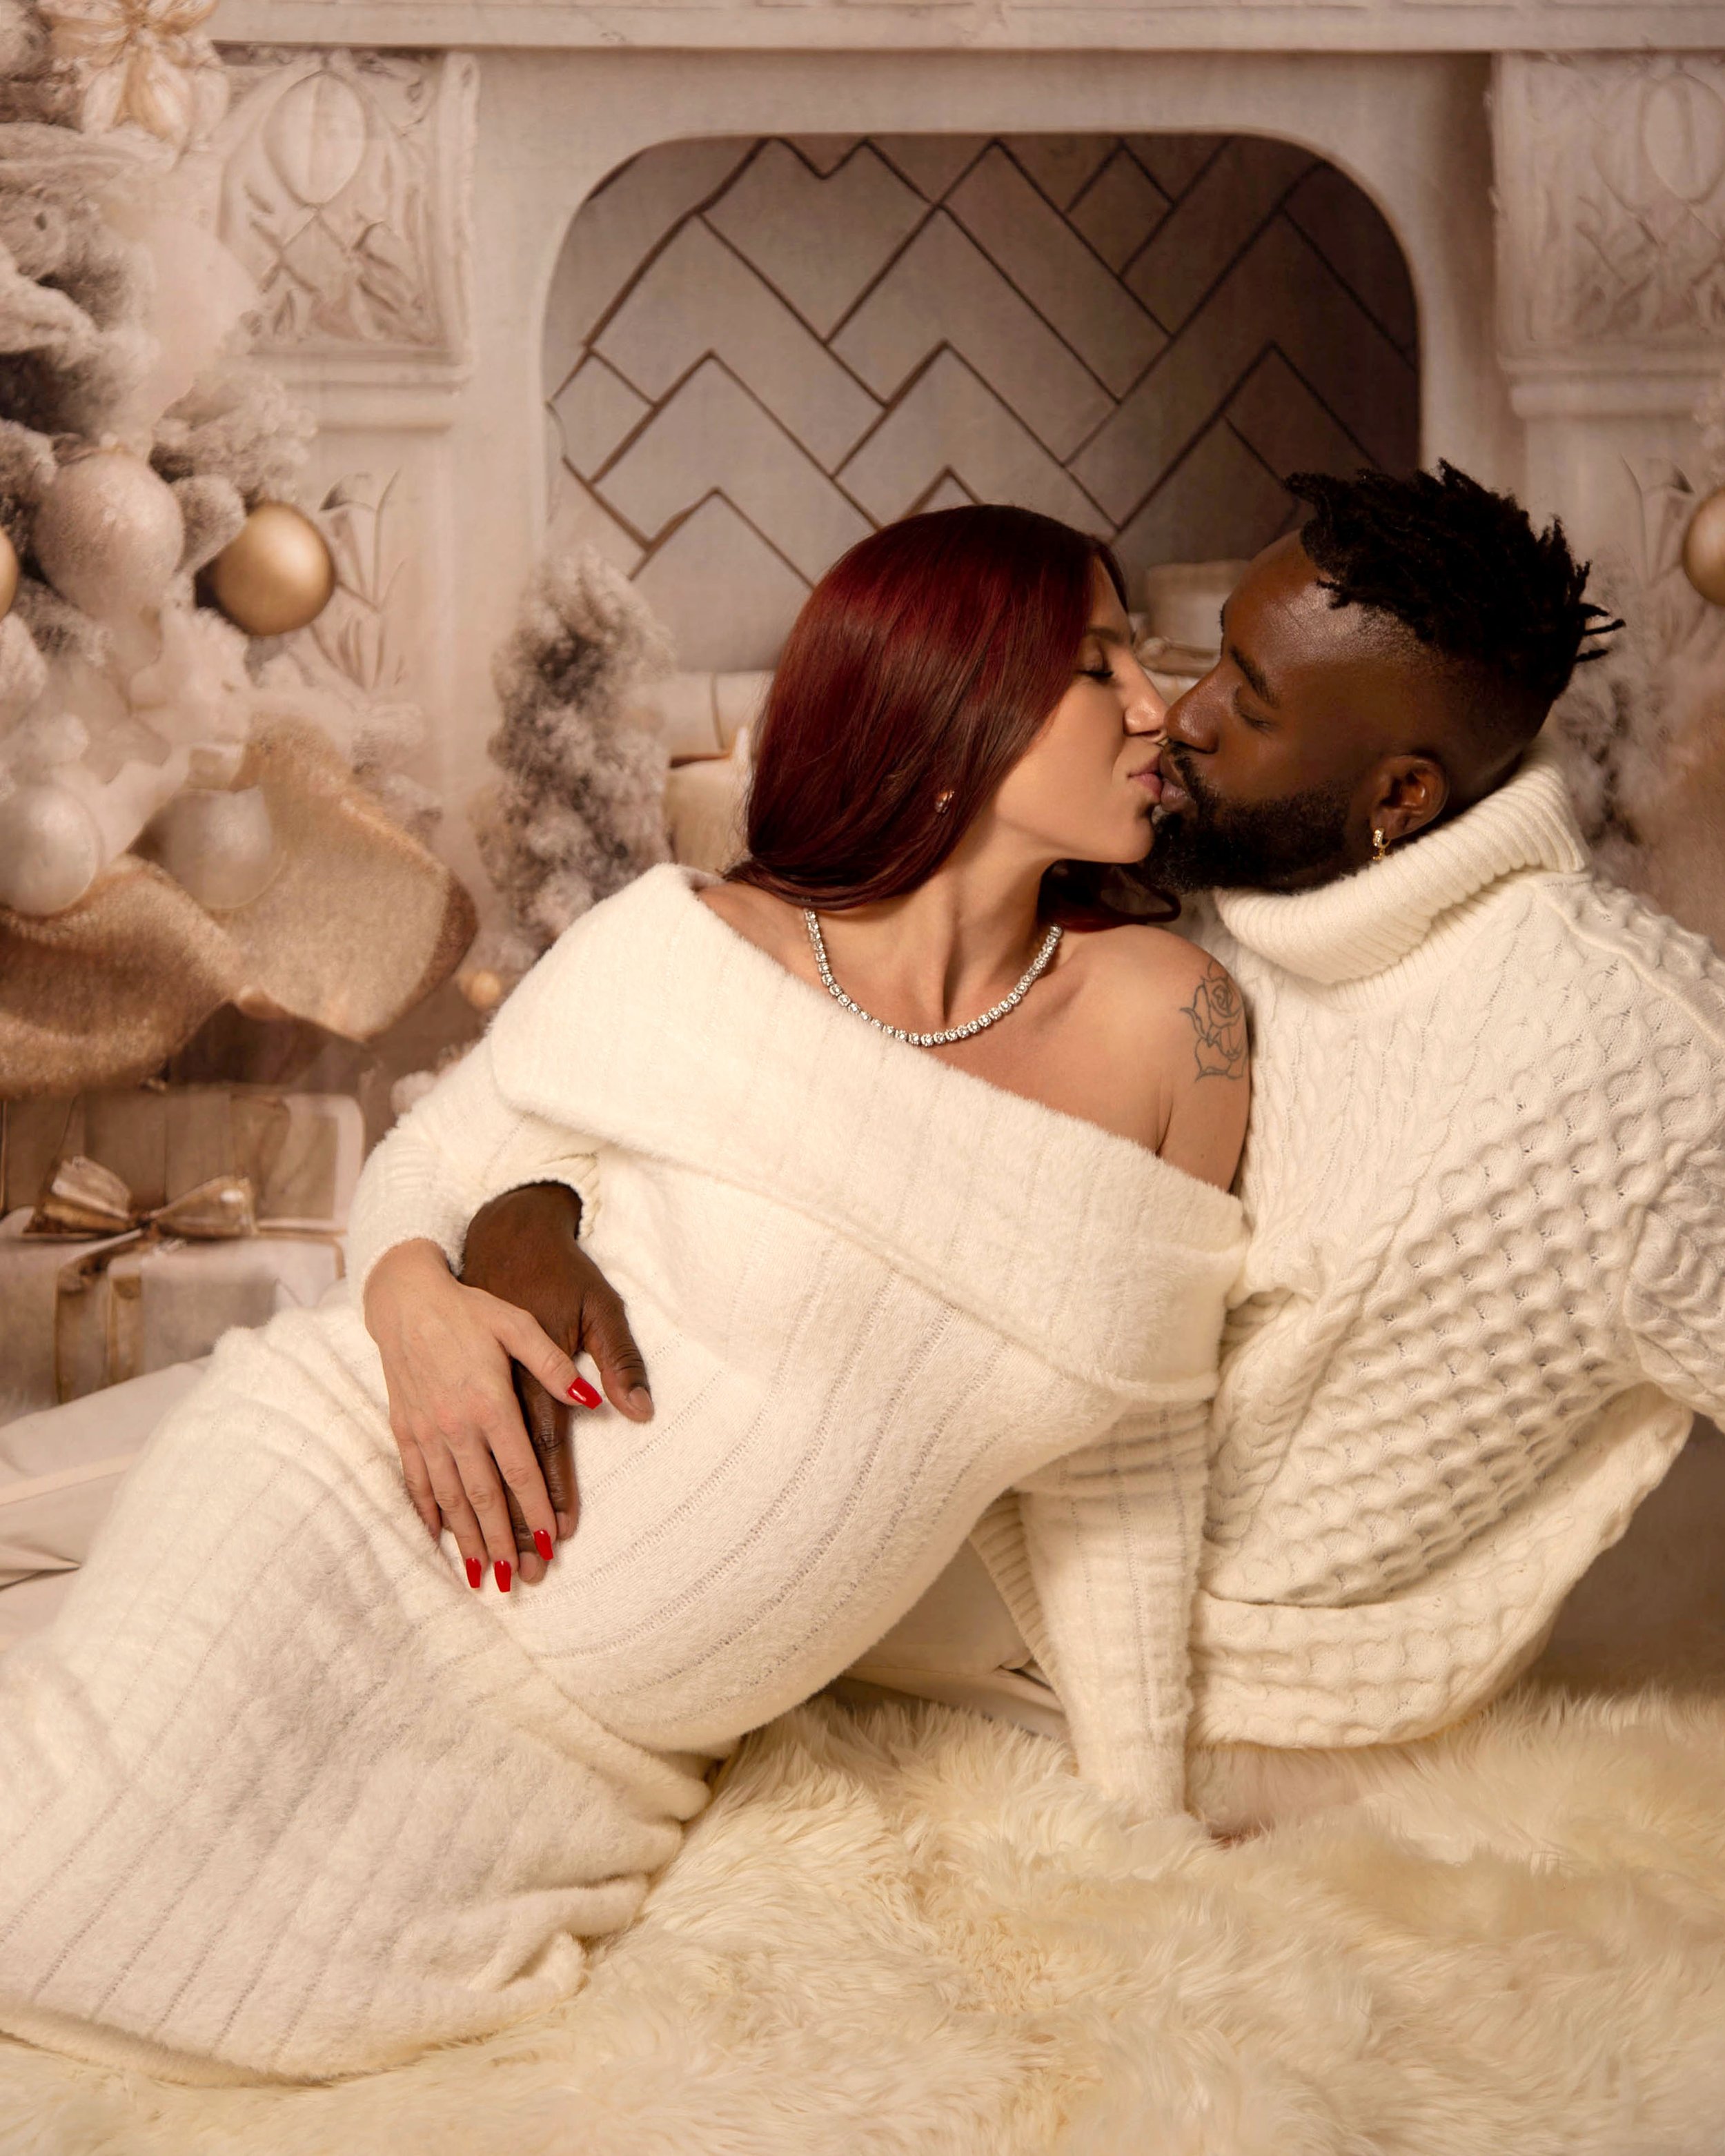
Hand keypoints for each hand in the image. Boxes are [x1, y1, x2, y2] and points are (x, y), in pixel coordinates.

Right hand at [360, 1229, 602, 1588]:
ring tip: (482, 1576)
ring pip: (450, 1497)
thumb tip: (593, 1400)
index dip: (538, 1508)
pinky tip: (437, 1539)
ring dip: (466, 1540)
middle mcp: (455, 1424)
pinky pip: (416, 1480)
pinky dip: (428, 1513)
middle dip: (502, 1543)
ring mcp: (426, 1430)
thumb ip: (555, 1365)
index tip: (554, 1542)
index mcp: (490, 1401)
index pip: (521, 1468)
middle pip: (484, 1496)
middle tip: (519, 1582)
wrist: (406, 1297)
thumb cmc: (471, 1308)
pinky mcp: (405, 1428)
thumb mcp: (519, 1325)